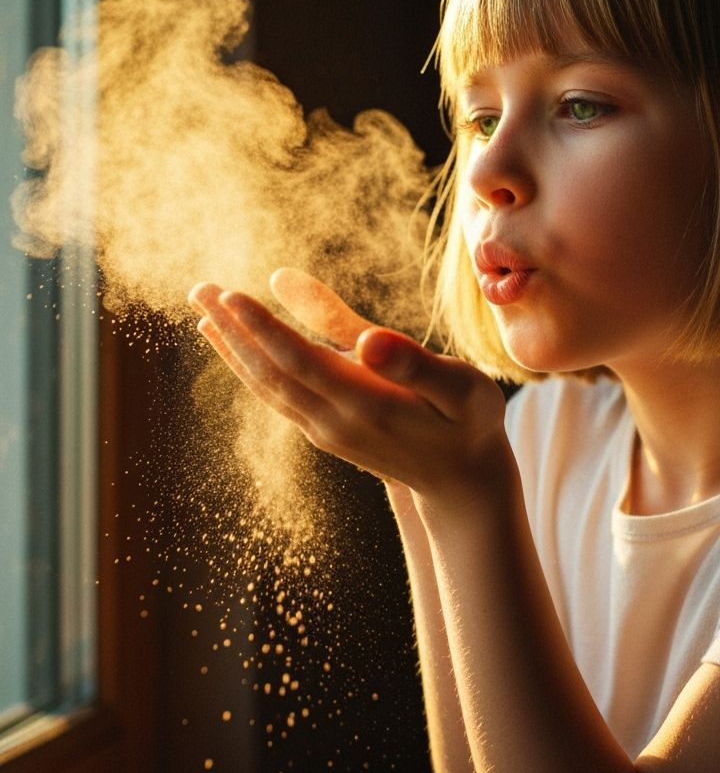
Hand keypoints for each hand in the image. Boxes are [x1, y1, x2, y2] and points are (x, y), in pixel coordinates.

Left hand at [187, 269, 511, 506]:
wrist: (462, 483)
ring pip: (267, 386)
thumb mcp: (460, 389)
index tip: (227, 294)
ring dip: (233, 349)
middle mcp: (334, 422)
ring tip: (204, 314)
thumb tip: (367, 340)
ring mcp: (326, 430)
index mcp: (365, 405)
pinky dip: (251, 369)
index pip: (298, 360)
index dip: (260, 327)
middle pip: (270, 371)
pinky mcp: (326, 432)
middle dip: (232, 329)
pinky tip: (240, 351)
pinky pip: (277, 396)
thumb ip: (413, 364)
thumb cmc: (469, 424)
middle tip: (197, 289)